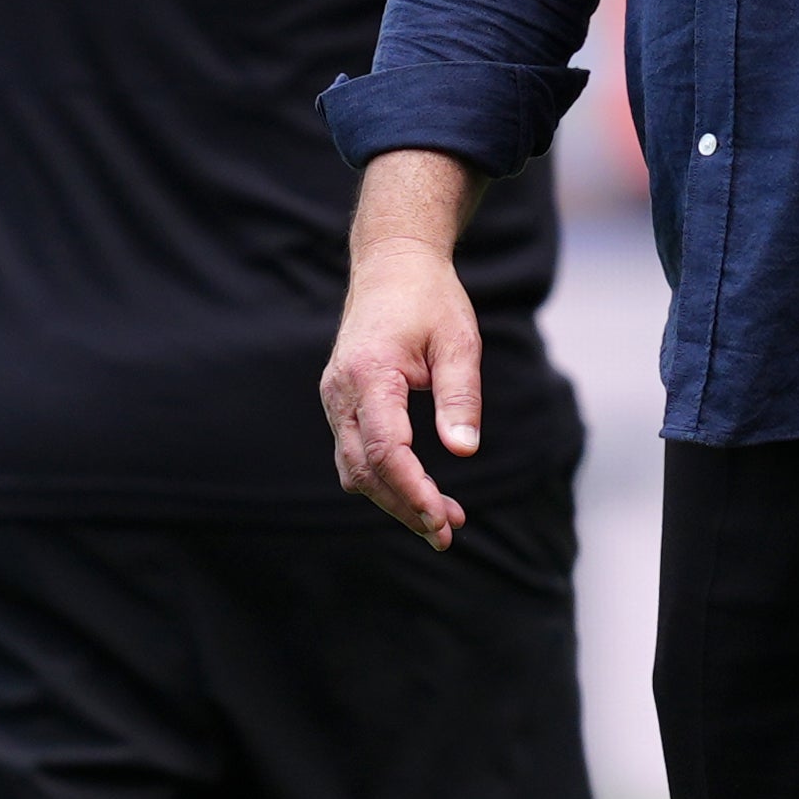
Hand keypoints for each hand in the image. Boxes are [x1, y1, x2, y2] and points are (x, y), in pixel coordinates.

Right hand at [323, 224, 485, 549]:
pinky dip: (383, 479)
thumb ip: (460, 396)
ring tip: (442, 521)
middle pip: (365, 470)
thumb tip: (464, 452)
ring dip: (394, 499)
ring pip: (355, 469)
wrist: (391, 264)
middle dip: (405, 506)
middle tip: (448, 533)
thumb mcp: (459, 341)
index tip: (443, 518)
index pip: (384, 449)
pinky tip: (418, 492)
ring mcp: (335, 398)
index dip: (412, 490)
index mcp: (369, 374)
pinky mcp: (341, 403)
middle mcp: (340, 391)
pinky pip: (354, 454)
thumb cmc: (430, 299)